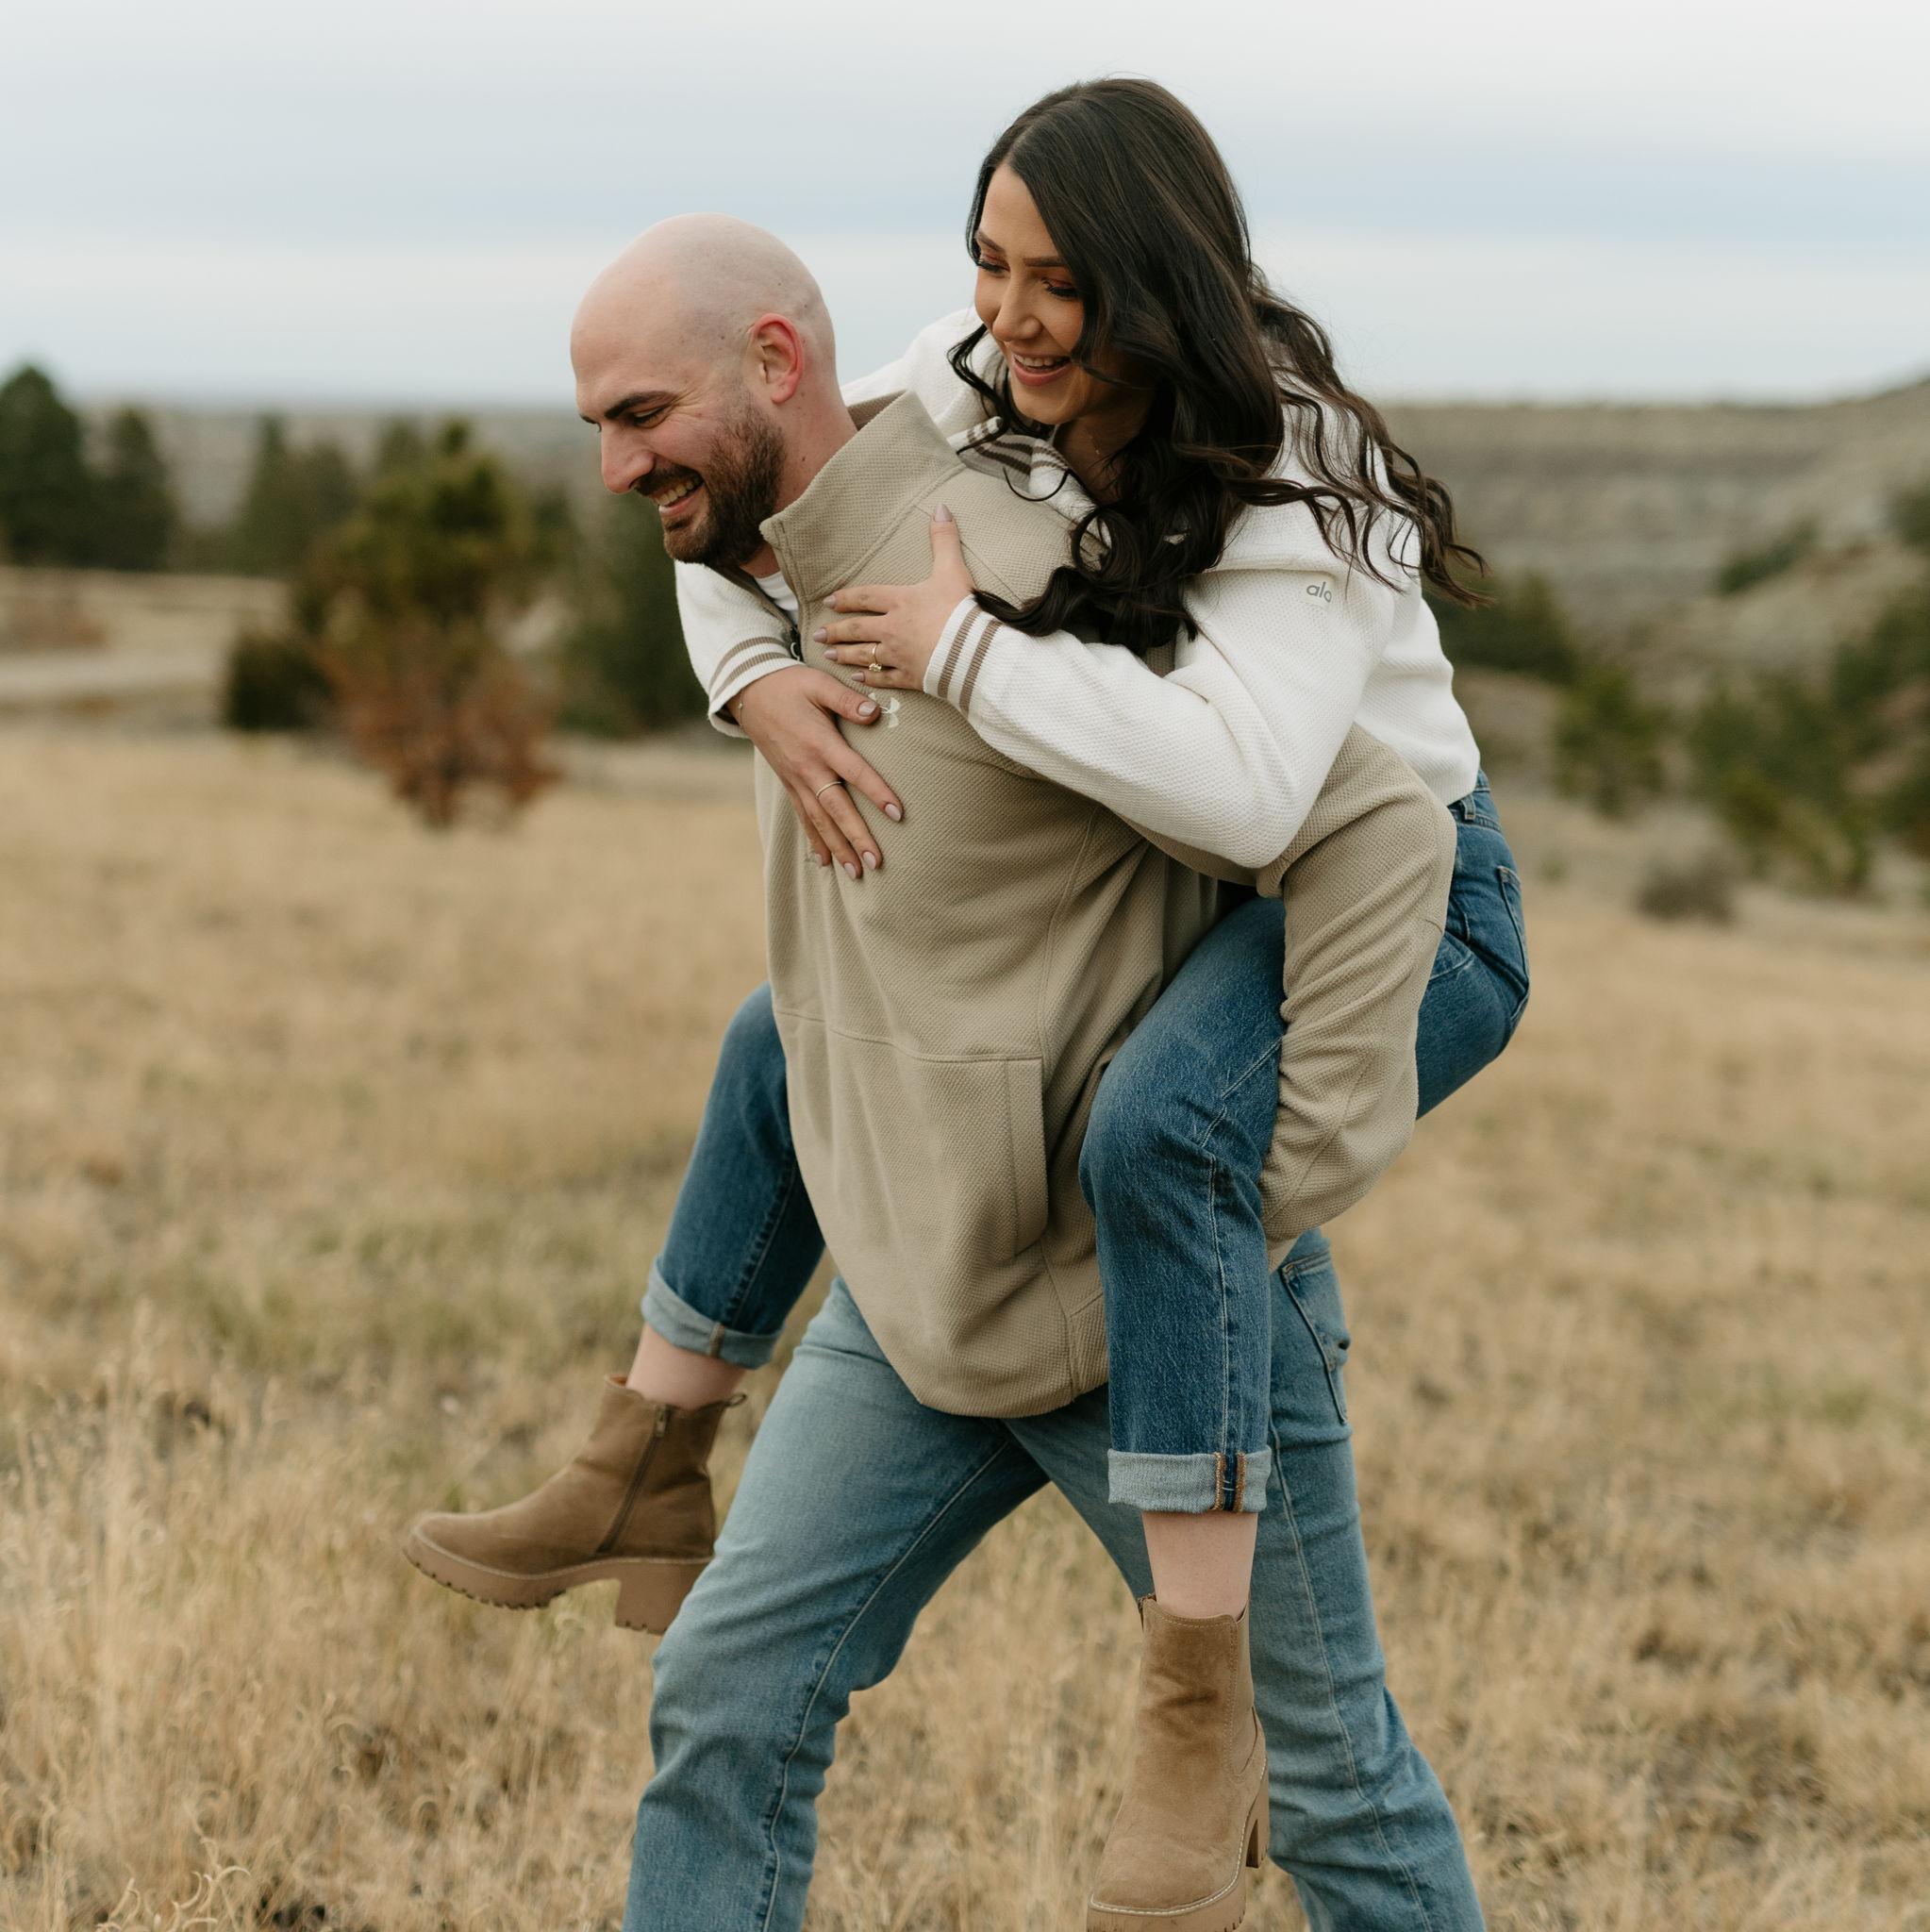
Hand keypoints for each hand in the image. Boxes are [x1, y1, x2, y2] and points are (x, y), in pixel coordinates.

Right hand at [729, 665, 903, 879]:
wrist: (749, 692)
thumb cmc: (790, 685)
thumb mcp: (818, 684)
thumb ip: (847, 700)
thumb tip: (874, 714)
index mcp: (820, 743)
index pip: (854, 772)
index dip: (876, 793)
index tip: (898, 813)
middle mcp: (807, 768)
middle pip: (836, 809)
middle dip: (856, 837)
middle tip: (877, 862)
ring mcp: (795, 780)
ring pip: (819, 821)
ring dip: (838, 848)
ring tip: (856, 873)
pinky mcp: (788, 784)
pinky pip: (803, 817)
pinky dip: (814, 840)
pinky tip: (825, 861)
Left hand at [818, 505, 973, 692]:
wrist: (972, 650)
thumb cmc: (961, 610)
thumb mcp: (953, 569)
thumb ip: (944, 539)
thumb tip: (941, 507)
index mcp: (900, 601)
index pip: (866, 597)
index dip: (846, 598)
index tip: (829, 601)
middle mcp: (892, 628)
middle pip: (857, 629)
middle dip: (836, 631)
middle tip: (818, 634)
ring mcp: (898, 655)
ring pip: (864, 655)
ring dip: (844, 655)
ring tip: (828, 655)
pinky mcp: (909, 677)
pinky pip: (883, 678)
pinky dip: (869, 678)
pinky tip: (856, 678)